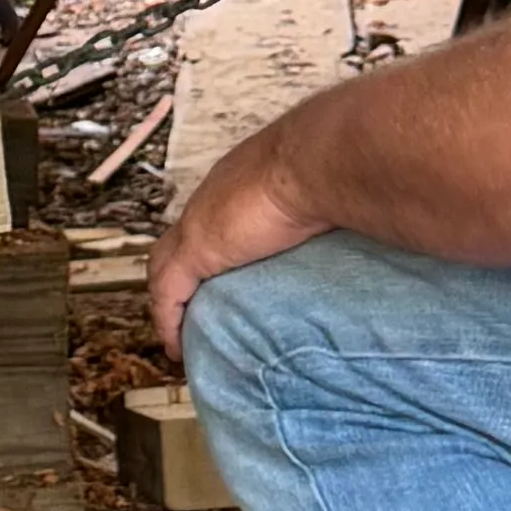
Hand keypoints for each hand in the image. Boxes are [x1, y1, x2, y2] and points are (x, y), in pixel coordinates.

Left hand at [149, 126, 328, 360]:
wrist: (317, 162)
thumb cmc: (330, 170)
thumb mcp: (321, 193)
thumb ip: (321, 211)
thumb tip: (346, 227)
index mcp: (239, 184)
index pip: (210, 220)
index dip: (208, 247)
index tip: (218, 276)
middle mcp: (212, 201)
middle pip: (176, 244)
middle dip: (177, 276)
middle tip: (189, 310)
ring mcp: (199, 225)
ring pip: (164, 267)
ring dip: (169, 300)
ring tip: (180, 332)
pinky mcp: (197, 251)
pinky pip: (168, 294)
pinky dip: (168, 321)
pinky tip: (177, 348)